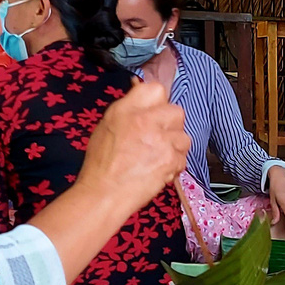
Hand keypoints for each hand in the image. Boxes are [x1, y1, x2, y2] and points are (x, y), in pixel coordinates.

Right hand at [80, 76, 189, 212]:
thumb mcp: (107, 126)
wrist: (104, 194)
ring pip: (184, 137)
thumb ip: (128, 110)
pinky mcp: (170, 160)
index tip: (156, 114)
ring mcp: (160, 140)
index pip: (156, 90)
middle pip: (177, 112)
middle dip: (171, 126)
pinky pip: (182, 158)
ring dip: (174, 148)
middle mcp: (145, 120)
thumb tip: (144, 100)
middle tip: (159, 139)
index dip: (159, 103)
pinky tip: (158, 170)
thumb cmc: (101, 165)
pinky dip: (173, 166)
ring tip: (157, 158)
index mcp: (126, 109)